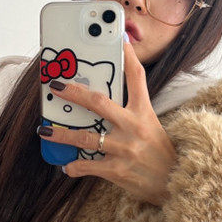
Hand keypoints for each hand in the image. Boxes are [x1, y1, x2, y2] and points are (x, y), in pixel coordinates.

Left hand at [37, 36, 177, 205]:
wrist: (177, 184)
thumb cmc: (160, 154)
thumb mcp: (152, 127)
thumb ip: (131, 114)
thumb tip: (102, 105)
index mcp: (145, 112)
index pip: (137, 77)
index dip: (126, 55)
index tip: (116, 37)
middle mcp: (134, 127)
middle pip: (99, 103)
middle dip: (74, 92)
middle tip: (54, 85)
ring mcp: (125, 149)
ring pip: (86, 138)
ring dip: (62, 134)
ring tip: (45, 130)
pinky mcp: (118, 170)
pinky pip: (88, 167)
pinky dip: (74, 167)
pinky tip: (66, 166)